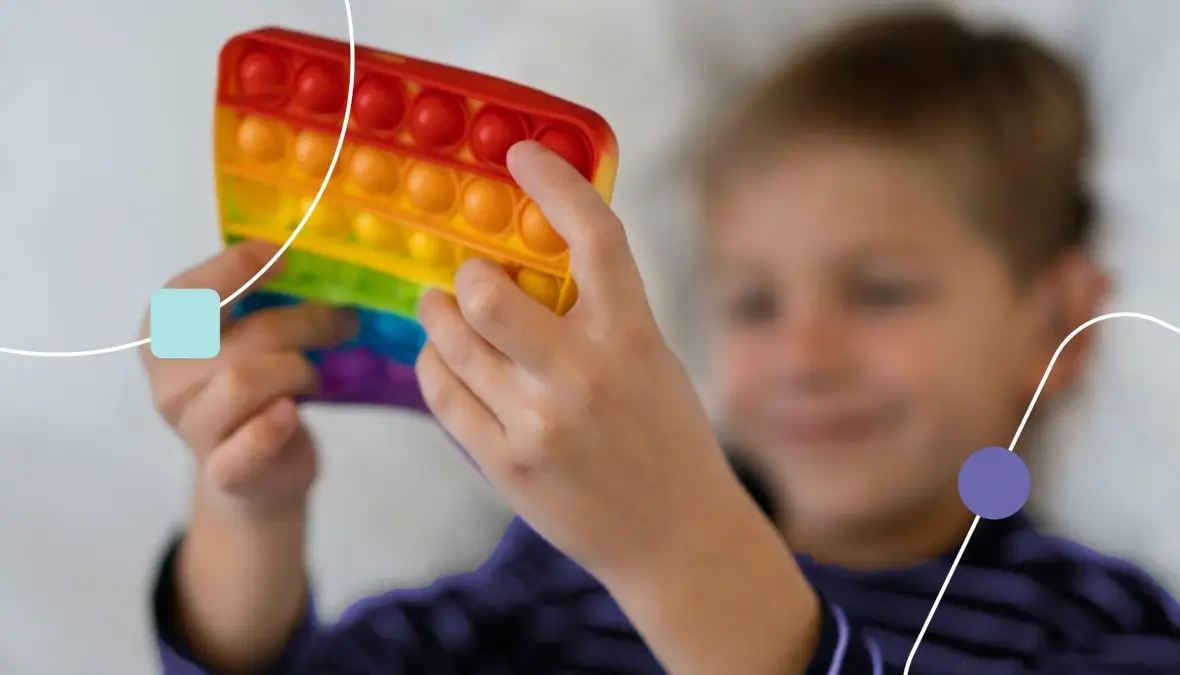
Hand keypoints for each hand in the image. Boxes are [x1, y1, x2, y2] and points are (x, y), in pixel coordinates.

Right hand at [139, 242, 357, 511]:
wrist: (255, 473)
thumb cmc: (256, 387)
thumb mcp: (248, 338)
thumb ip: (262, 302)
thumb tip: (314, 258)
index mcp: (164, 334)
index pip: (188, 293)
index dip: (236, 268)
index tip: (283, 255)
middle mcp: (169, 380)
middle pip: (243, 336)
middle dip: (306, 322)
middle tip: (345, 320)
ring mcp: (192, 428)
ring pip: (246, 379)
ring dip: (299, 370)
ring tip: (314, 376)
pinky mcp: (224, 471)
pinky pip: (246, 445)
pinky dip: (271, 427)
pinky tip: (291, 413)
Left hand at [415, 141, 743, 581]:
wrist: (675, 539)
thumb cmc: (666, 440)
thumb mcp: (653, 361)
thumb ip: (604, 312)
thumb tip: (535, 257)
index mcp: (635, 340)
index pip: (595, 237)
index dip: (555, 183)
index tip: (522, 155)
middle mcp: (584, 378)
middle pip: (490, 292)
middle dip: (470, 272)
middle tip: (471, 272)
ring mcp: (539, 425)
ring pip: (453, 342)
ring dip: (438, 313)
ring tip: (440, 307)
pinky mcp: (506, 464)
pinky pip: (443, 394)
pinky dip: (435, 365)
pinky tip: (444, 358)